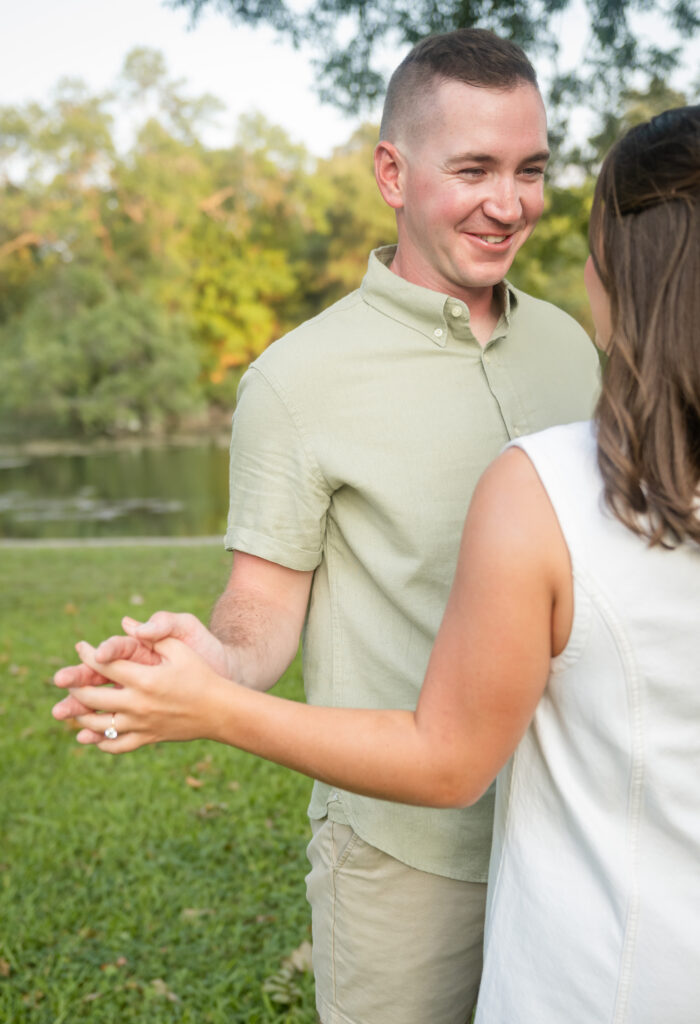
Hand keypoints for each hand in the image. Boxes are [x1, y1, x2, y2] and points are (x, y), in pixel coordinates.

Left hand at [66, 636, 228, 752]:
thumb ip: (153, 636)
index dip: (87, 654)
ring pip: (96, 724)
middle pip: (91, 696)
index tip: (81, 648)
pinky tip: (93, 733)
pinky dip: (100, 740)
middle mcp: (138, 703)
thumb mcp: (179, 649)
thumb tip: (126, 622)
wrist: (219, 710)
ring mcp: (140, 723)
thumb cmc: (200, 675)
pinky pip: (115, 744)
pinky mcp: (146, 738)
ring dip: (79, 714)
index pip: (104, 665)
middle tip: (71, 677)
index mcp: (144, 678)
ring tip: (75, 704)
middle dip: (75, 684)